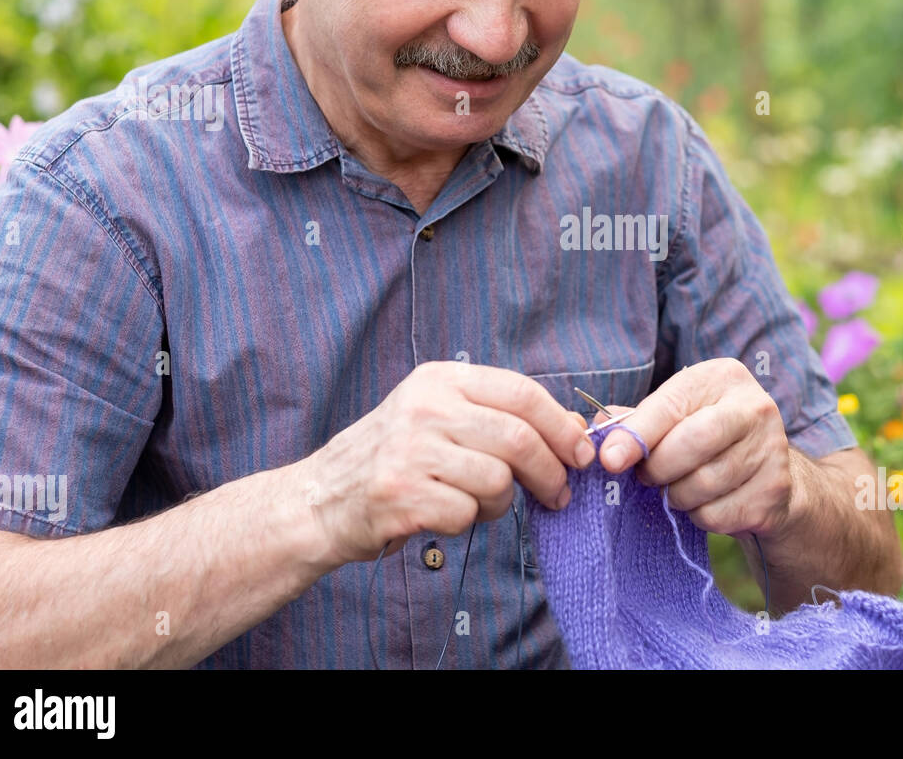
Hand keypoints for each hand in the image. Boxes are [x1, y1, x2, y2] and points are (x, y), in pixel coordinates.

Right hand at [297, 362, 592, 564]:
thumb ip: (502, 418)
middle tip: (558, 494)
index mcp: (441, 379)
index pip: (522, 393)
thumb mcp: (442, 418)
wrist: (321, 499)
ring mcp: (410, 450)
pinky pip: (467, 514)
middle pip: (518, 439)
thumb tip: (578, 430)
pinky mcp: (401, 494)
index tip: (582, 453)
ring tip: (477, 504)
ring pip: (497, 480)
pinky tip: (443, 515)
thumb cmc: (396, 458)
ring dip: (501, 503)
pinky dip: (467, 522)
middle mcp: (425, 407)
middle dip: (550, 472)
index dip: (561, 426)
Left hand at [595, 358, 795, 537]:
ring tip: (679, 488)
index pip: (671, 406)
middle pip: (692, 443)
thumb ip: (638, 421)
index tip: (609, 460)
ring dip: (677, 495)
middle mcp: (755, 406)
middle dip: (659, 468)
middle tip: (648, 477)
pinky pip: (717, 513)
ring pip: (702, 484)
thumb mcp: (677, 417)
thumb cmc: (709, 439)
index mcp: (724, 377)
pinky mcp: (775, 490)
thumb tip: (598, 431)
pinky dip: (700, 516)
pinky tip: (707, 502)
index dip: (637, 435)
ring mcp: (771, 449)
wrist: (768, 475)